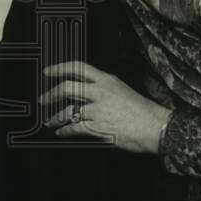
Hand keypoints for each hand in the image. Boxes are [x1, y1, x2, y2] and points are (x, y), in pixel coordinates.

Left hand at [39, 61, 172, 154]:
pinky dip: (65, 130)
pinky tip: (61, 132)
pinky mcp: (98, 127)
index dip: (59, 68)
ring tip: (49, 121)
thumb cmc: (143, 111)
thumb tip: (86, 93)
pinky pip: (75, 127)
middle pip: (67, 87)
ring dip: (55, 117)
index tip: (48, 71)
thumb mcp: (122, 90)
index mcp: (107, 80)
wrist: (156, 126)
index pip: (78, 67)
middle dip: (51, 94)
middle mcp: (100, 92)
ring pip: (68, 110)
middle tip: (43, 99)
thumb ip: (103, 89)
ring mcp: (98, 109)